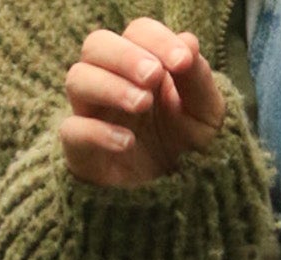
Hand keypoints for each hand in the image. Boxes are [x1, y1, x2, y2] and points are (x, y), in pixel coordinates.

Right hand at [61, 18, 224, 186]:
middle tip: (154, 77)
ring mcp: (94, 116)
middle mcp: (113, 84)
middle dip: (125, 56)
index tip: (181, 62)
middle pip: (96, 45)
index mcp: (143, 68)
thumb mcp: (207, 116)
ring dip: (110, 85)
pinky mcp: (84, 153)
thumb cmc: (194, 152)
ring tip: (142, 104)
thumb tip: (188, 41)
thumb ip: (198, 79)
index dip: (156, 39)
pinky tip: (128, 142)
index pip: (137, 33)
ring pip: (77, 80)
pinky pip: (73, 132)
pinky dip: (97, 131)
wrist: (185, 205)